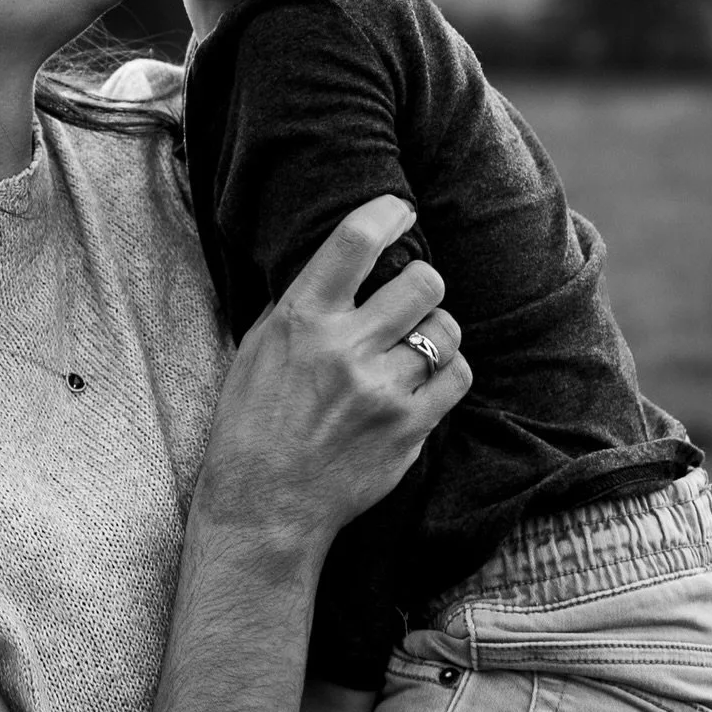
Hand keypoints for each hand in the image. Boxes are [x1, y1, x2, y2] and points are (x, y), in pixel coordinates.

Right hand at [196, 197, 469, 557]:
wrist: (264, 504)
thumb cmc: (252, 420)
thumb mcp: (257, 347)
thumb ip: (300, 302)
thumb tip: (342, 258)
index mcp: (301, 319)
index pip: (354, 241)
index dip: (387, 212)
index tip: (400, 208)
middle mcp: (344, 349)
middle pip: (423, 280)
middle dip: (423, 282)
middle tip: (411, 296)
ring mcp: (382, 390)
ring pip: (447, 328)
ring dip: (436, 330)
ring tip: (416, 344)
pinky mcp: (410, 429)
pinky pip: (458, 375)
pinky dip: (448, 372)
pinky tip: (425, 380)